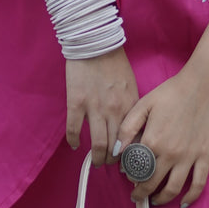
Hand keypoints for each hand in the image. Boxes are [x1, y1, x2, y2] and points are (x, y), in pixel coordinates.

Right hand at [66, 49, 138, 165]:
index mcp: (130, 105)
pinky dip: (74, 141)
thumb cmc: (114, 62)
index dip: (131, 153)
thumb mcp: (131, 85)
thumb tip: (130, 128)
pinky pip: (74, 130)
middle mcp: (115, 110)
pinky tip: (75, 145)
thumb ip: (131, 106)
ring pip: (98, 144)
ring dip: (97, 157)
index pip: (134, 138)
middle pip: (116, 146)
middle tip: (109, 164)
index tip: (127, 159)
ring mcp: (95, 108)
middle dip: (113, 160)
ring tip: (95, 162)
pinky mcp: (76, 103)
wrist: (94, 43)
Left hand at [115, 61, 208, 207]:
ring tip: (155, 201)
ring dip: (162, 199)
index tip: (128, 178)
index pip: (136, 169)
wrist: (202, 85)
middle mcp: (170, 154)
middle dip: (142, 193)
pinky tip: (184, 203)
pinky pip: (199, 183)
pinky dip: (191, 196)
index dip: (130, 176)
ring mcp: (189, 157)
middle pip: (152, 183)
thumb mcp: (143, 105)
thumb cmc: (171, 92)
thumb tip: (116, 152)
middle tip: (137, 196)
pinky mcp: (205, 156)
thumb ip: (127, 129)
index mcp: (152, 141)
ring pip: (173, 188)